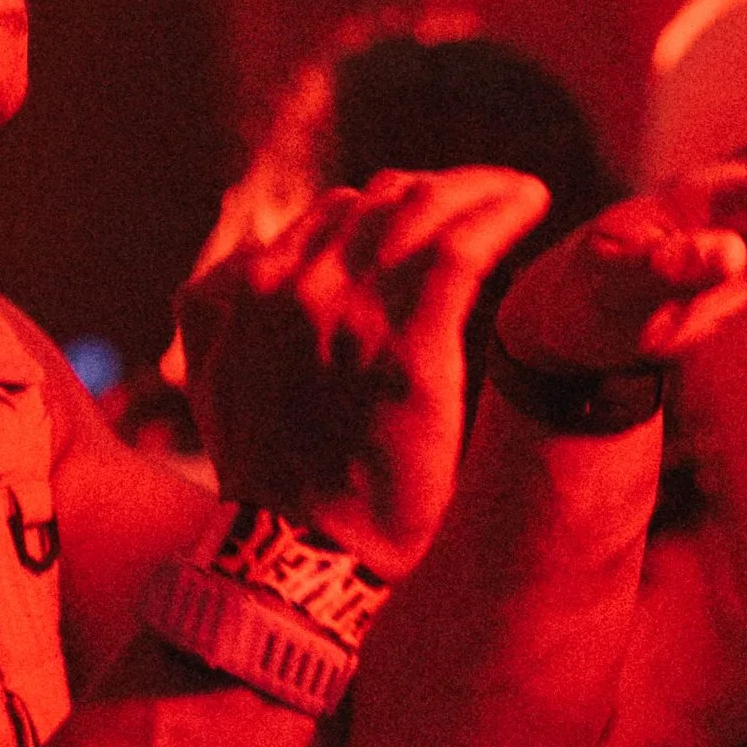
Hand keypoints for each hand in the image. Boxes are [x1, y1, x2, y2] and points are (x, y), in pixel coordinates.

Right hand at [176, 167, 552, 575]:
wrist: (298, 557)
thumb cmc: (272, 484)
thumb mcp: (214, 387)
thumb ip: (216, 316)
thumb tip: (243, 263)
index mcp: (244, 292)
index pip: (332, 214)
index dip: (386, 212)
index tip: (428, 224)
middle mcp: (293, 286)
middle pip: (381, 201)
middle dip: (438, 193)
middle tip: (483, 205)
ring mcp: (350, 311)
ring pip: (424, 209)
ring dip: (478, 189)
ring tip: (516, 193)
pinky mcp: (408, 344)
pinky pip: (462, 248)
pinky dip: (500, 212)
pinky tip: (531, 202)